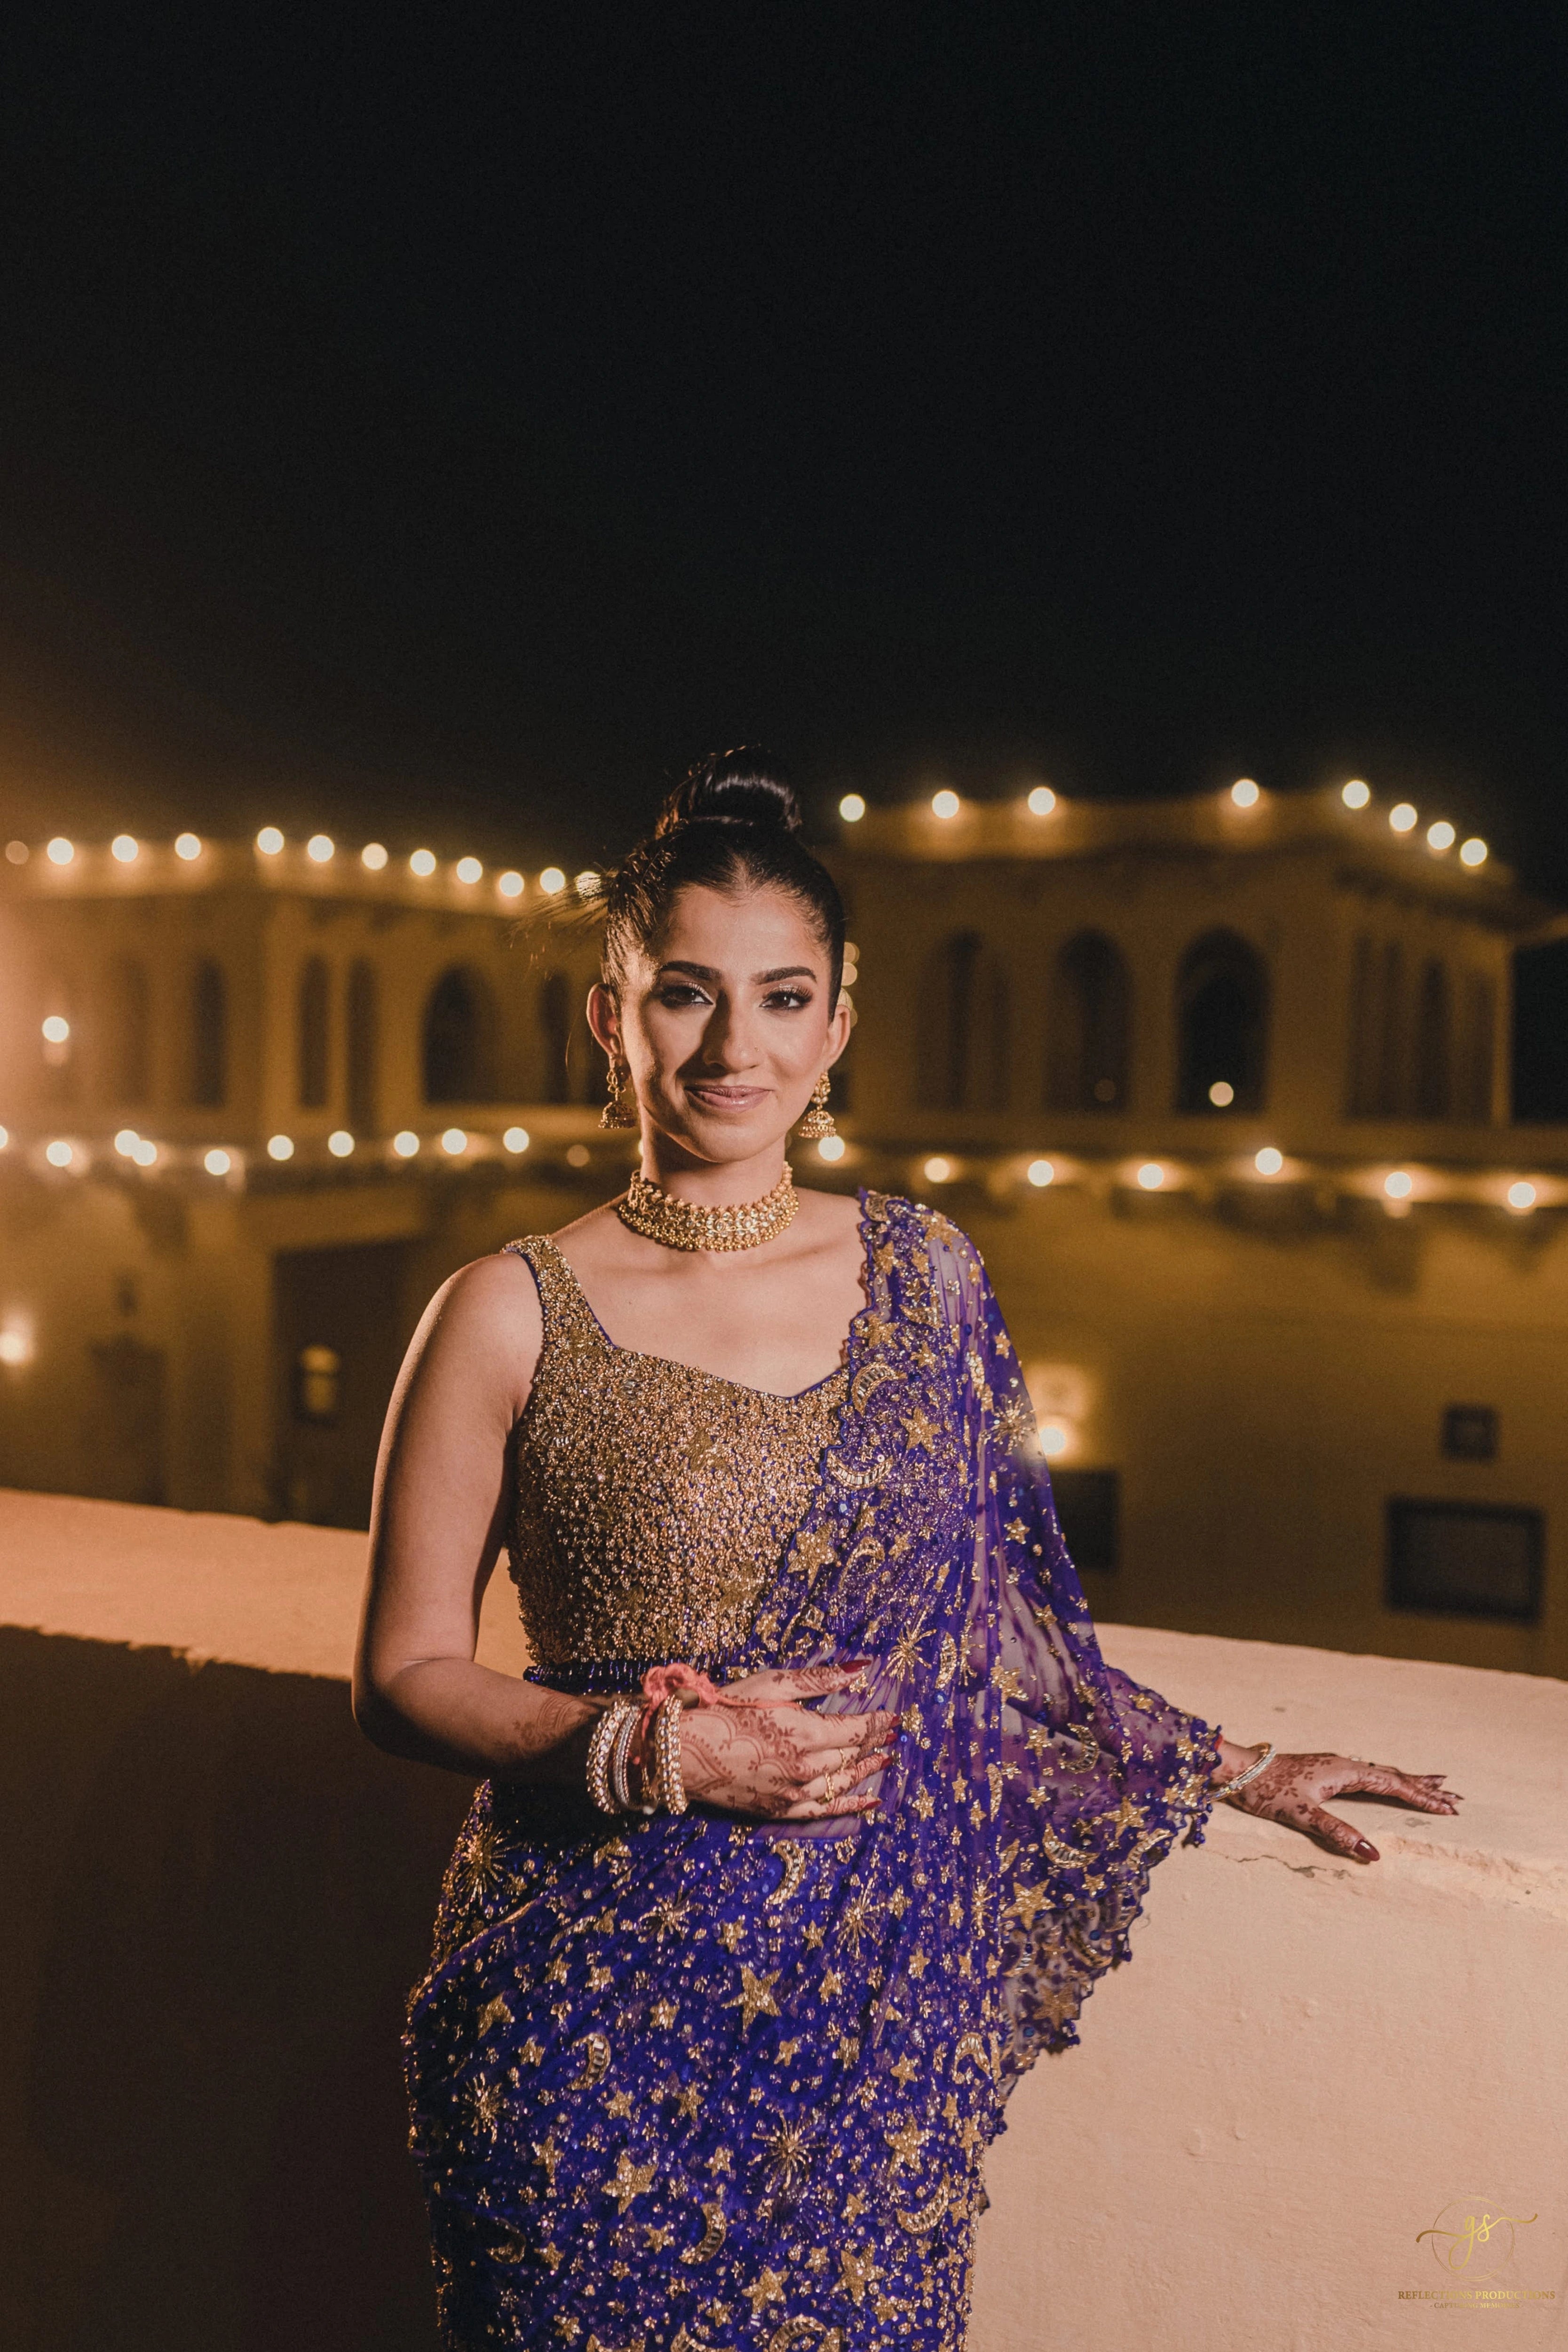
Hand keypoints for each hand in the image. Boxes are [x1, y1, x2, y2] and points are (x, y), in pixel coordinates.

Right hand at [672, 1662, 898, 1822]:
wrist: (684, 1752)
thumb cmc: (726, 1709)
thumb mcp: (773, 1684)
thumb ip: (819, 1679)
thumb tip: (861, 1669)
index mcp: (806, 1732)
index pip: (857, 1729)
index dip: (878, 1722)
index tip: (893, 1715)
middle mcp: (807, 1768)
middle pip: (852, 1754)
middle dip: (874, 1742)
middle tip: (892, 1734)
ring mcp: (795, 1793)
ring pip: (844, 1782)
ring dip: (867, 1769)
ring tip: (884, 1760)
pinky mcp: (782, 1810)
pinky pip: (826, 1811)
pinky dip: (852, 1806)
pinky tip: (870, 1803)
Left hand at [1220, 1748, 1461, 1862]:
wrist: (1239, 1770)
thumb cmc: (1267, 1790)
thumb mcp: (1303, 1815)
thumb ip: (1338, 1833)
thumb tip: (1374, 1853)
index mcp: (1345, 1771)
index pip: (1394, 1785)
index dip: (1422, 1798)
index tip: (1448, 1809)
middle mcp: (1344, 1764)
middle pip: (1394, 1775)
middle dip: (1425, 1787)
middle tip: (1455, 1797)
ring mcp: (1335, 1766)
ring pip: (1382, 1773)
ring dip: (1409, 1781)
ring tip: (1434, 1784)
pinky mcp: (1326, 1771)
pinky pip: (1367, 1774)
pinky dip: (1387, 1779)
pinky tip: (1388, 1781)